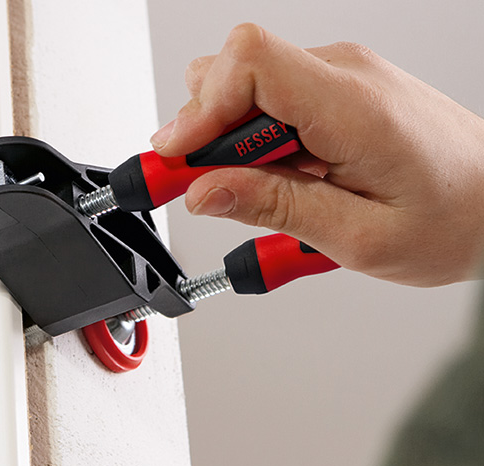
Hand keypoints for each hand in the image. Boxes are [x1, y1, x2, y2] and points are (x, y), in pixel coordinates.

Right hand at [152, 23, 483, 286]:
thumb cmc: (457, 218)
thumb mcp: (361, 237)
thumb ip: (274, 208)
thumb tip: (203, 190)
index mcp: (354, 105)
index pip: (249, 62)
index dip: (198, 109)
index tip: (176, 161)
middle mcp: (345, 74)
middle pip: (234, 72)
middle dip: (203, 133)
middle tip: (201, 188)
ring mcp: (341, 76)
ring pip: (245, 87)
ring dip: (230, 140)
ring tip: (255, 190)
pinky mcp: (336, 90)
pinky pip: (271, 101)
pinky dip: (256, 142)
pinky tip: (280, 180)